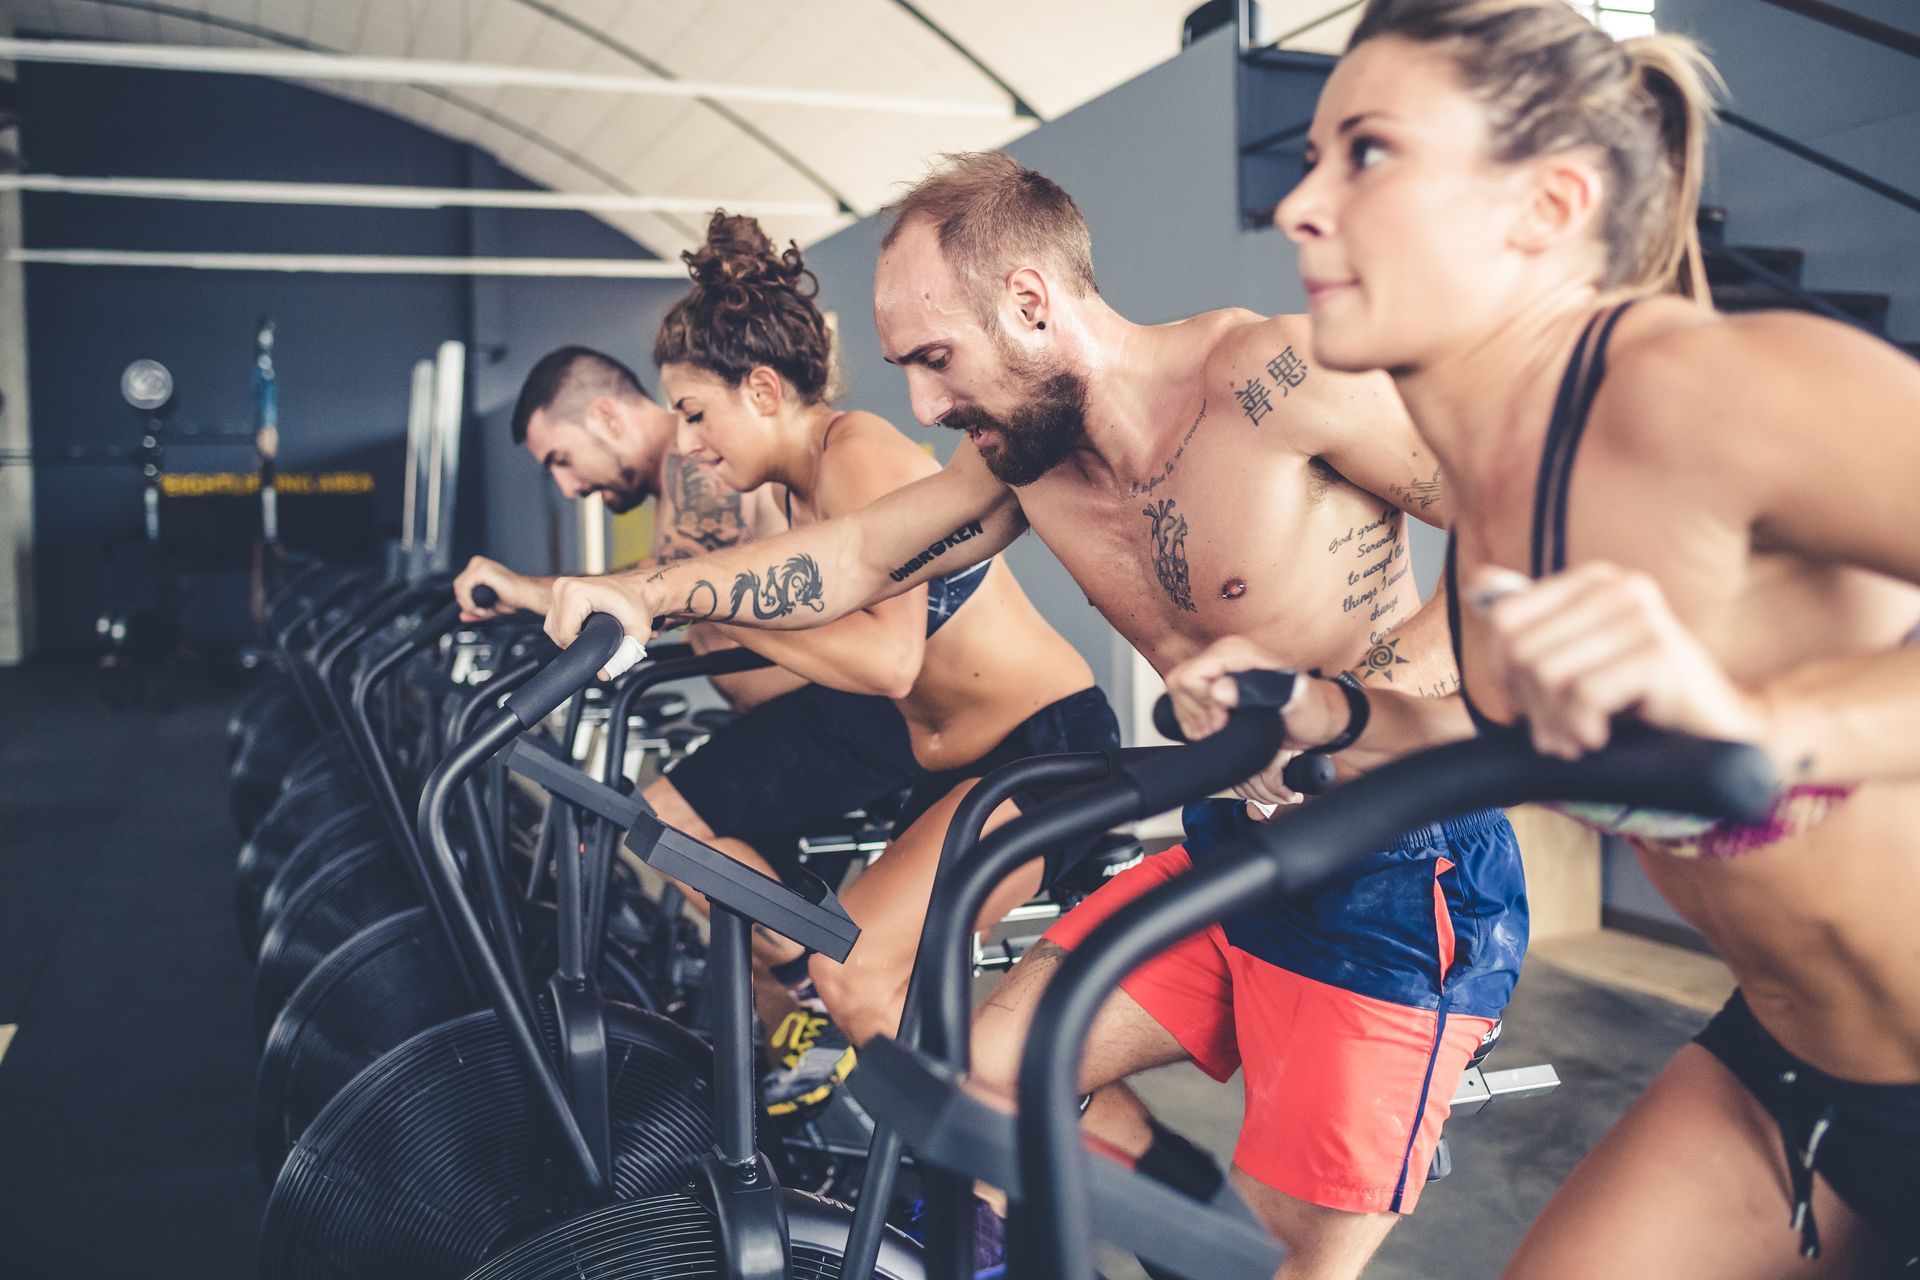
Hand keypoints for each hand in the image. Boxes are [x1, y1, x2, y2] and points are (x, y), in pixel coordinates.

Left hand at [454, 555, 551, 619]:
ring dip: (468, 605)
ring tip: (482, 612)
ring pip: (459, 588)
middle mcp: (478, 563)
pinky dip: (470, 602)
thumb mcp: (488, 606)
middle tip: (480, 613)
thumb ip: (474, 610)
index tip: (477, 612)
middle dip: (465, 603)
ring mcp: (480, 565)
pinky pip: (465, 588)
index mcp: (478, 567)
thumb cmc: (512, 598)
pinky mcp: (482, 570)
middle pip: (457, 585)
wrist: (525, 595)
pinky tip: (482, 608)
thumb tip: (462, 616)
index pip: (460, 584)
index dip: (465, 601)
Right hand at [545, 574, 660, 678]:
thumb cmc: (638, 604)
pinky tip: (584, 626)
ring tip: (592, 632)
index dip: (581, 647)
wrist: (637, 588)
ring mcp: (560, 587)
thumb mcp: (638, 632)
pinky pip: (554, 620)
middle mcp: (564, 587)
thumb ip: (624, 657)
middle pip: (556, 632)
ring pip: (553, 628)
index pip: (564, 634)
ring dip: (570, 637)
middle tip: (598, 639)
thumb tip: (604, 674)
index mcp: (576, 592)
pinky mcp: (559, 591)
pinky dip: (567, 628)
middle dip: (576, 643)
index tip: (599, 644)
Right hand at [1163, 637, 1351, 806]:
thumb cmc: (1310, 709)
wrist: (1319, 719)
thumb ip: (1260, 692)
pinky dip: (1193, 722)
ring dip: (1193, 720)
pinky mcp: (1216, 688)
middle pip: (1179, 685)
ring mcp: (1218, 672)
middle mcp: (1222, 657)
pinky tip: (1214, 732)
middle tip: (1221, 729)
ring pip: (1178, 694)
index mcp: (1235, 652)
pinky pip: (1185, 702)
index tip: (1223, 721)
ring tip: (1219, 732)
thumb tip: (1220, 691)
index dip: (1200, 704)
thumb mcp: (1293, 701)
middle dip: (1194, 713)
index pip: (1189, 676)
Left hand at [1472, 562, 1767, 758]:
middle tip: (1556, 735)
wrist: (1716, 737)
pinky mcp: (1660, 653)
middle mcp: (1621, 586)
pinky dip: (1581, 728)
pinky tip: (1601, 739)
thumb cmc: (1638, 704)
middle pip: (1523, 651)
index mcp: (1595, 581)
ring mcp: (1644, 616)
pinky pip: (1582, 695)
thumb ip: (1531, 626)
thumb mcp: (1576, 663)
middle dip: (1531, 706)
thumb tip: (1478, 582)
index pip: (1505, 620)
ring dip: (1555, 723)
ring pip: (1547, 674)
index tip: (1527, 702)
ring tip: (1578, 739)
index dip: (1503, 671)